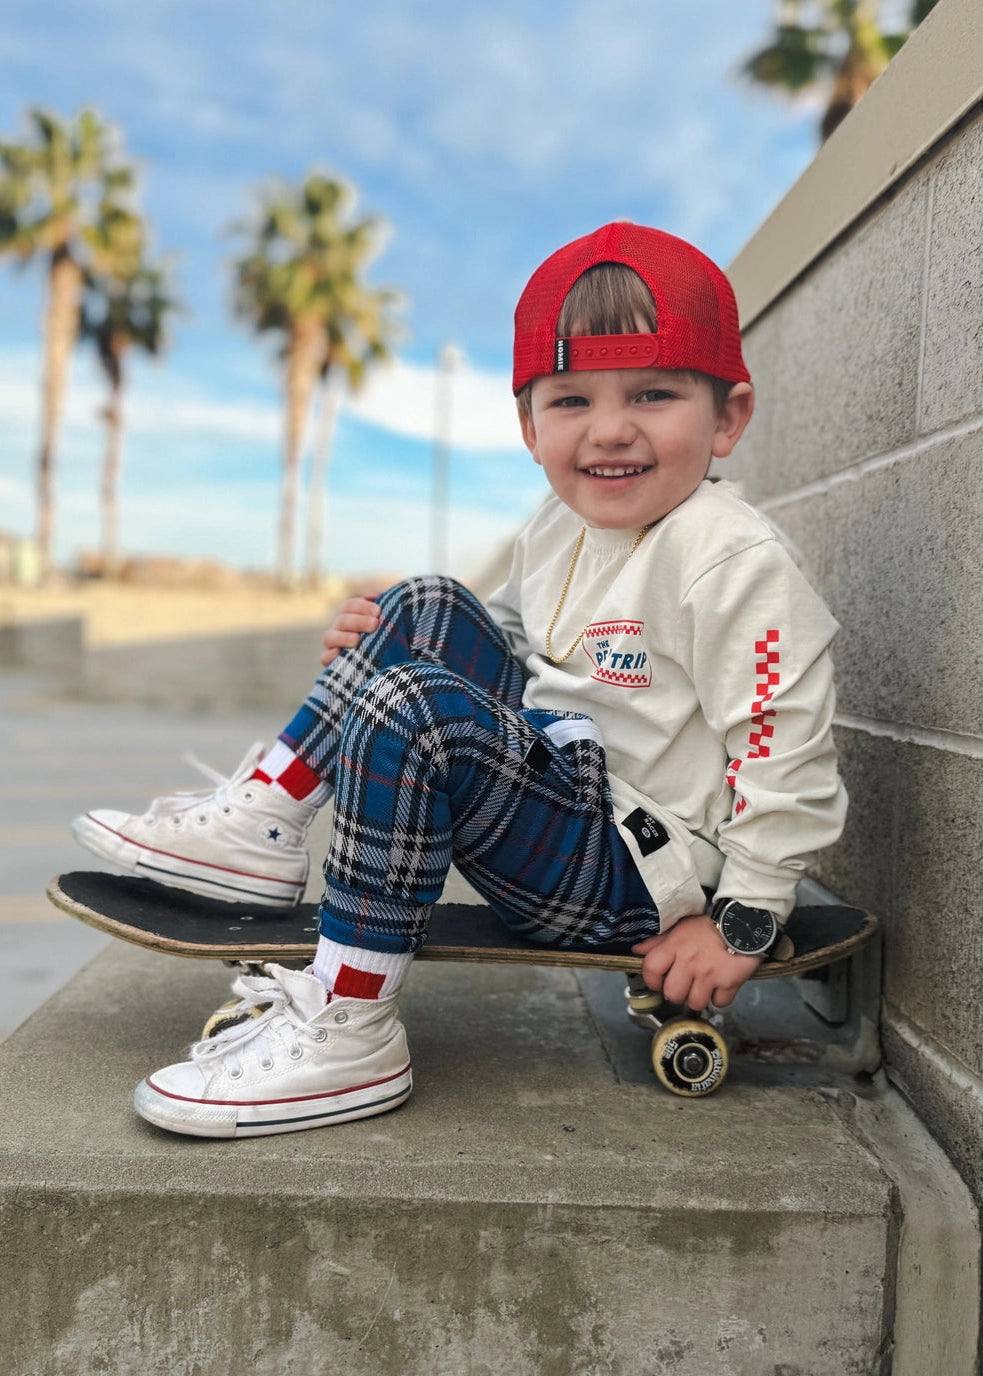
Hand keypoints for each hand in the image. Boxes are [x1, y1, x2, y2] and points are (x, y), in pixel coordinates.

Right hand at [320, 594, 381, 665]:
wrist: (388, 664)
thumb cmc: (388, 638)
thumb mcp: (388, 621)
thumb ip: (382, 605)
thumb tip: (372, 595)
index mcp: (350, 616)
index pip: (350, 606)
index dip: (362, 606)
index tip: (378, 611)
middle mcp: (339, 629)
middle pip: (342, 620)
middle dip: (358, 621)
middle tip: (374, 624)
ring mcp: (333, 645)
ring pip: (329, 637)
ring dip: (343, 637)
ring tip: (357, 639)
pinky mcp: (332, 662)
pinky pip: (325, 658)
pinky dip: (329, 655)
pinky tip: (338, 653)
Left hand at [632, 913, 761, 1011]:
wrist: (743, 922)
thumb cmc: (709, 926)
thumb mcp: (680, 928)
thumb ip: (657, 942)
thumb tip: (637, 950)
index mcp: (675, 947)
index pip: (651, 969)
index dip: (652, 980)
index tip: (658, 982)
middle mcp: (690, 962)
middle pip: (672, 994)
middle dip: (678, 993)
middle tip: (685, 985)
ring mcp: (709, 974)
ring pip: (695, 1003)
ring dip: (699, 997)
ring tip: (704, 986)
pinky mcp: (729, 982)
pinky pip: (719, 1003)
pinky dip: (720, 997)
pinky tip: (720, 985)